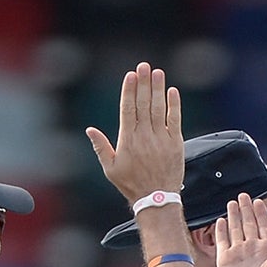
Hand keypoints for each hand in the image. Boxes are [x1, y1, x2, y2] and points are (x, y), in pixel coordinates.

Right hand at [87, 63, 185, 205]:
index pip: (128, 108)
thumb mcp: (111, 169)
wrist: (157, 200)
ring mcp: (161, 139)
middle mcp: (144, 136)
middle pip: (143, 104)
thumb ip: (101, 147)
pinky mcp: (175, 144)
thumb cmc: (132, 185)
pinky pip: (174, 120)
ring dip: (158, 89)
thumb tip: (90, 130)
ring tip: (157, 72)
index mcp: (127, 139)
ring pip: (158, 108)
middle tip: (144, 66)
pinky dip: (174, 105)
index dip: (129, 90)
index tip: (131, 75)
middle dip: (143, 83)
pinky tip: (172, 91)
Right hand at [216, 193, 266, 266]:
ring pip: (235, 229)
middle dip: (246, 209)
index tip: (259, 200)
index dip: (262, 213)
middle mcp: (252, 249)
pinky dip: (221, 230)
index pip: (264, 226)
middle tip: (244, 195)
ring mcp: (238, 253)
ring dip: (234, 215)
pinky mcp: (225, 259)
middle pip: (249, 223)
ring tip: (232, 202)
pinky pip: (222, 241)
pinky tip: (221, 219)